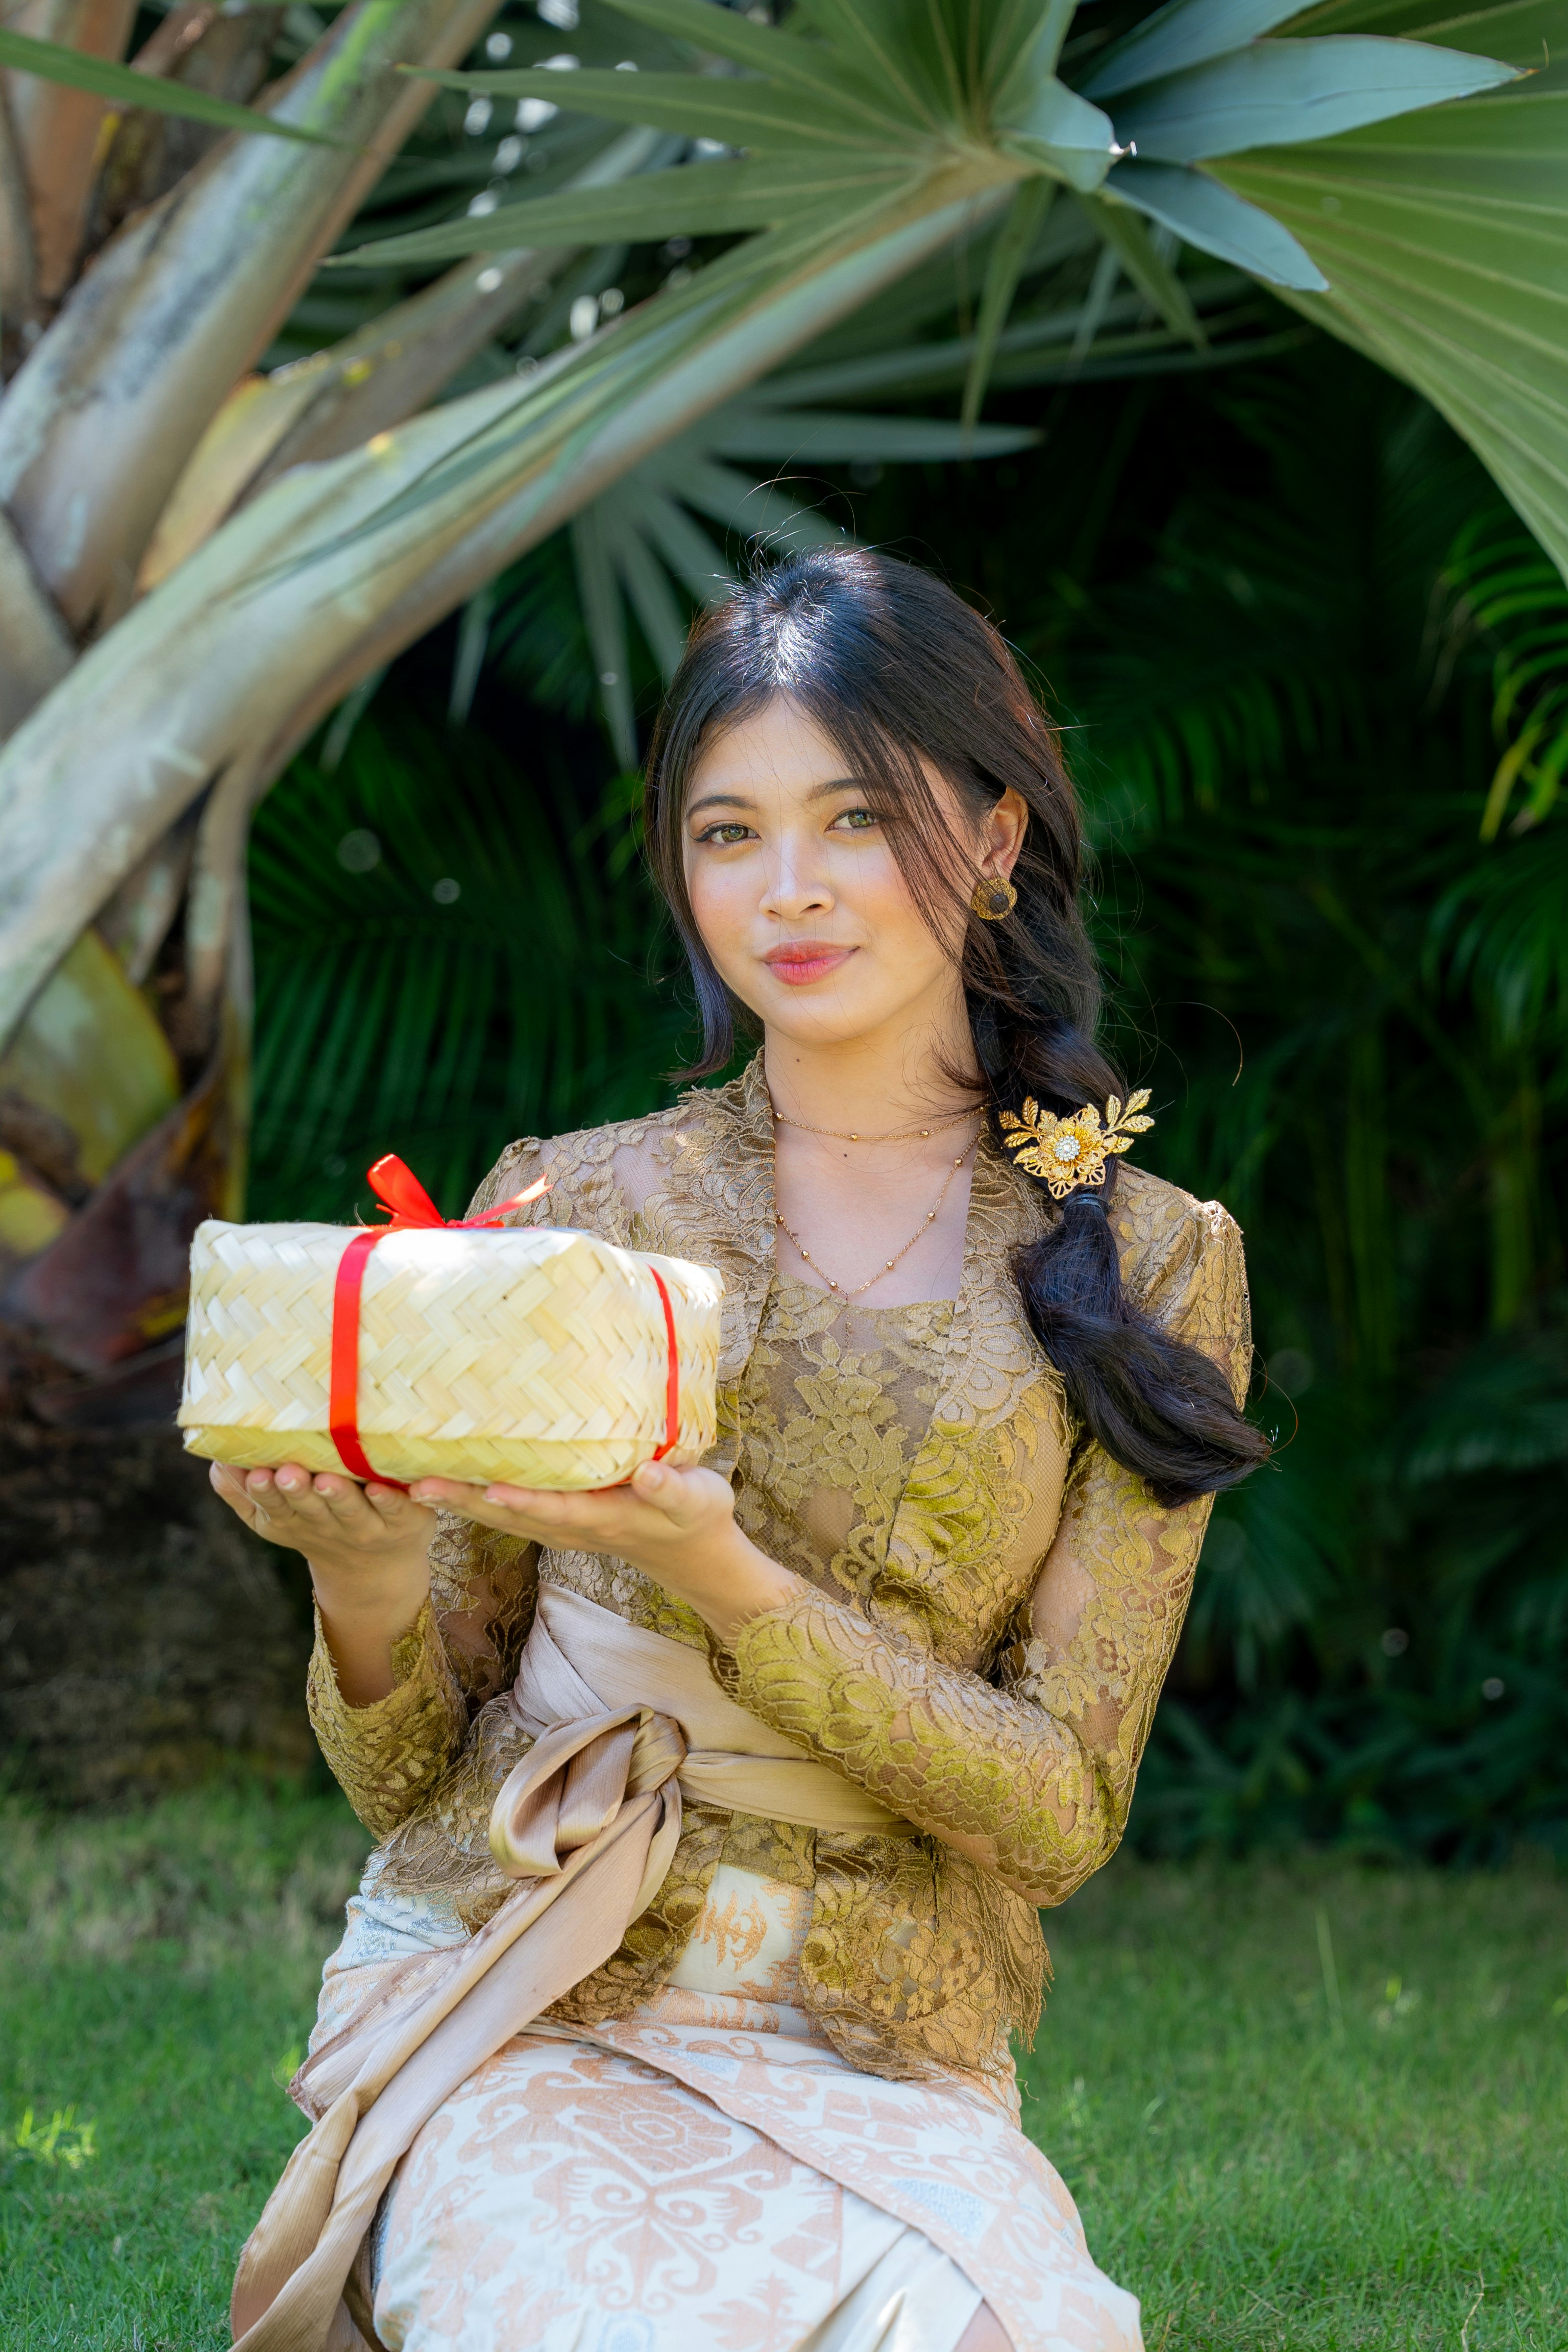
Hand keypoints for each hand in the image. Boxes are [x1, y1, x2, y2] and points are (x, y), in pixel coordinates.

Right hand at [209, 1462, 435, 1704]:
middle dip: (297, 1492)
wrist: (376, 1570)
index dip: (264, 1493)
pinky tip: (380, 1487)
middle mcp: (327, 1526)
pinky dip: (389, 1500)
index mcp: (293, 1521)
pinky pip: (396, 1510)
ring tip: (328, 1480)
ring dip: (338, 1496)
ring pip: (351, 1511)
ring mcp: (365, 1526)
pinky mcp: (404, 1522)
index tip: (257, 1474)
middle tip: (287, 1473)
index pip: (273, 1507)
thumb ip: (241, 1491)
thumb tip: (217, 1459)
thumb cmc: (317, 1524)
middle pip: (310, 1509)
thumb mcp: (273, 1516)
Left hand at [410, 1458, 799, 1645]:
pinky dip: (474, 1499)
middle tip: (414, 1486)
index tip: (487, 1489)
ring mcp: (561, 1527)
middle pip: (510, 1516)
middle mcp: (572, 1527)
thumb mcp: (698, 1500)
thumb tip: (650, 1472)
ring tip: (409, 1484)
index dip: (523, 1501)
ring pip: (501, 1516)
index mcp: (605, 1518)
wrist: (692, 1554)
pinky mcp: (558, 1520)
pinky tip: (445, 1482)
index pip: (556, 1509)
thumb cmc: (698, 1516)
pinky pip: (508, 1510)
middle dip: (464, 1502)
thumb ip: (672, 1488)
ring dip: (457, 1502)